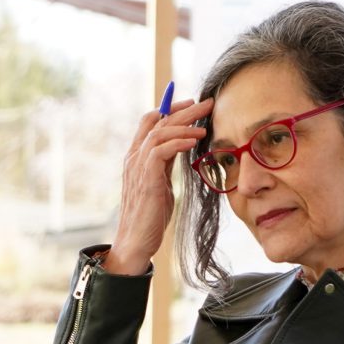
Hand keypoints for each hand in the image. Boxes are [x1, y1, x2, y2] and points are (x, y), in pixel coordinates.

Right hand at [104, 97, 212, 275]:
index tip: (193, 104)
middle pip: (158, 121)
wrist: (135, 241)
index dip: (171, 108)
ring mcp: (138, 168)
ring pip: (160, 132)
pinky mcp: (146, 179)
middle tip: (208, 102)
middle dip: (185, 109)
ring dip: (185, 124)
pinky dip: (179, 142)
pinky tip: (194, 142)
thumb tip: (182, 145)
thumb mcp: (161, 181)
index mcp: (137, 157)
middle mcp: (134, 158)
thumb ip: (166, 163)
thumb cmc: (150, 215)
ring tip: (204, 125)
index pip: (150, 121)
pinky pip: (161, 150)